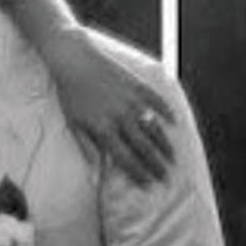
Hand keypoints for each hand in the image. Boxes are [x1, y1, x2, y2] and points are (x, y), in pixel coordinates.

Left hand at [44, 25, 174, 184]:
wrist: (75, 60)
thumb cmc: (71, 94)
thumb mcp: (74, 124)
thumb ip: (86, 148)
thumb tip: (94, 172)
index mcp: (104, 129)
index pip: (125, 158)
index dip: (138, 173)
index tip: (148, 184)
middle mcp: (121, 117)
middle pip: (143, 147)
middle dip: (156, 164)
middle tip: (166, 178)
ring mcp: (131, 100)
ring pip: (153, 127)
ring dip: (164, 144)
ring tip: (173, 157)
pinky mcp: (137, 84)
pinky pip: (156, 100)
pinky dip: (166, 111)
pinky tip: (174, 122)